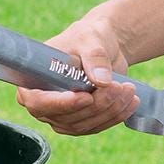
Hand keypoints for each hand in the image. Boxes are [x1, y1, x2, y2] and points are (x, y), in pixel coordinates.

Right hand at [14, 13, 139, 136]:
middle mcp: (43, 102)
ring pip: (83, 125)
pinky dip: (116, 115)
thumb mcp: (90, 39)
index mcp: (32, 80)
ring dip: (109, 110)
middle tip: (118, 86)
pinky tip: (131, 102)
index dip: (59, 104)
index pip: (37, 101)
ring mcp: (61, 115)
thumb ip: (94, 57)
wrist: (104, 46)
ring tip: (128, 89)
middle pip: (65, 117)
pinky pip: (97, 126)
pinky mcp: (81, 120)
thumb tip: (101, 81)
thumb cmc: (89, 37)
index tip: (85, 97)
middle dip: (96, 104)